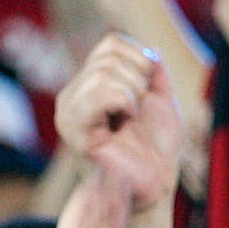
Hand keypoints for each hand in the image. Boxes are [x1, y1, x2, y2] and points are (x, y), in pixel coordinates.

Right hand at [57, 33, 183, 212]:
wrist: (155, 183)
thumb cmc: (157, 147)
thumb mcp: (160, 96)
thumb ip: (151, 68)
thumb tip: (146, 49)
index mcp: (89, 84)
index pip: (112, 44)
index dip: (140, 59)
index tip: (148, 91)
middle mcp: (73, 95)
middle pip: (109, 56)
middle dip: (138, 78)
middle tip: (139, 111)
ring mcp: (69, 112)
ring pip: (103, 72)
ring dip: (133, 92)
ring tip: (131, 119)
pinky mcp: (74, 130)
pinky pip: (99, 93)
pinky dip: (124, 101)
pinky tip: (124, 123)